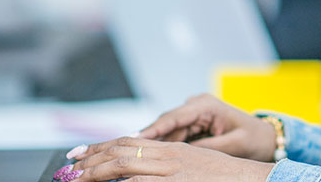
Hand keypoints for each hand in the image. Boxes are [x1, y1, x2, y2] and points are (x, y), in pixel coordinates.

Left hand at [62, 137, 273, 181]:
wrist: (251, 179)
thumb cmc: (224, 176)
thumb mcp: (193, 162)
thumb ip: (167, 164)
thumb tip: (137, 171)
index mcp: (172, 148)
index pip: (128, 141)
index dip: (100, 146)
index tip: (79, 153)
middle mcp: (169, 156)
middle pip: (121, 151)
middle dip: (92, 159)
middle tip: (69, 168)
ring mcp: (173, 171)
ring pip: (126, 166)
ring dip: (98, 174)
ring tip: (77, 180)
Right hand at [137, 93, 277, 161]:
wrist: (265, 137)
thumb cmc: (253, 138)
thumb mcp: (233, 145)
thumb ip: (207, 147)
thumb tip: (181, 155)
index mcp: (207, 105)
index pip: (175, 117)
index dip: (154, 129)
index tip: (135, 139)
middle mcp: (197, 106)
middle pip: (166, 124)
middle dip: (148, 138)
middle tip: (128, 151)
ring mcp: (194, 114)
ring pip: (167, 131)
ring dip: (154, 144)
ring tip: (135, 156)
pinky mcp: (193, 124)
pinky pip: (174, 136)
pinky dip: (165, 146)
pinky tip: (151, 156)